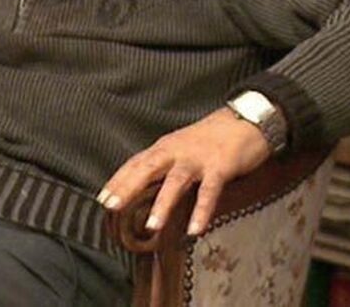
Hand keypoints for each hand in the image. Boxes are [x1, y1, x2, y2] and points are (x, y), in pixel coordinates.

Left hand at [98, 107, 271, 235]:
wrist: (246, 120)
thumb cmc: (211, 138)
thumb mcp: (181, 147)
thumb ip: (163, 164)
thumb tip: (142, 187)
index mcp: (165, 147)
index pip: (135, 163)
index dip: (118, 181)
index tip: (102, 199)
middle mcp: (177, 151)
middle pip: (147, 169)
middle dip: (128, 188)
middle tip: (112, 207)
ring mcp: (198, 159)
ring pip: (175, 181)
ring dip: (163, 204)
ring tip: (151, 227)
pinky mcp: (220, 167)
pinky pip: (209, 191)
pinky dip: (202, 210)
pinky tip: (195, 230)